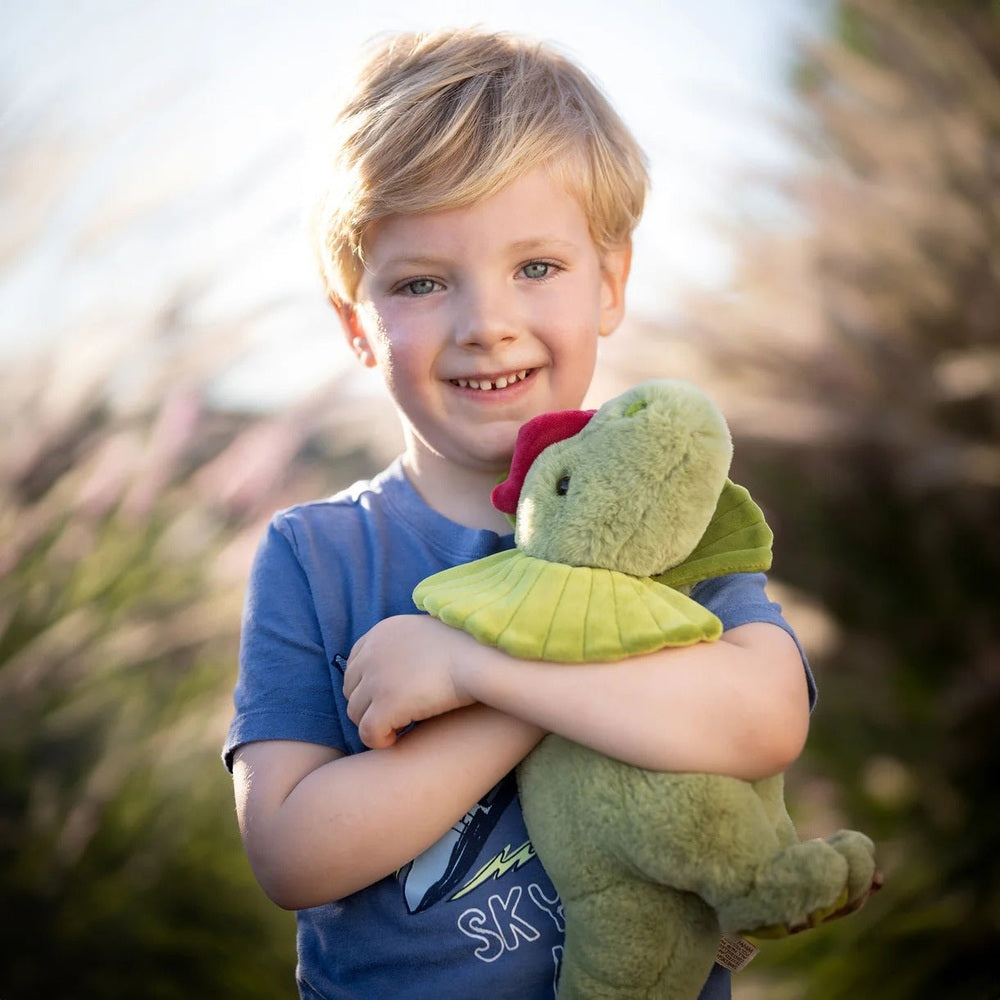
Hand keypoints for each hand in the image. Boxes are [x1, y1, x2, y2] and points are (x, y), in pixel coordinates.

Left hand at [343, 615, 480, 748]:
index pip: (354, 664)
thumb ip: (408, 643)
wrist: (480, 658)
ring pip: (356, 714)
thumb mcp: (427, 632)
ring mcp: (376, 680)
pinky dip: (380, 740)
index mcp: (381, 632)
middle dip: (369, 705)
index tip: (388, 697)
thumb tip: (408, 659)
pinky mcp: (386, 705)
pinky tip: (399, 739)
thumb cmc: (466, 648)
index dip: (369, 686)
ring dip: (375, 723)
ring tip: (399, 727)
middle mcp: (371, 654)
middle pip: (351, 690)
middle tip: (394, 716)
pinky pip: (368, 733)